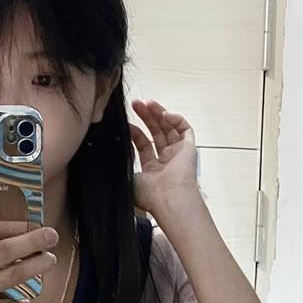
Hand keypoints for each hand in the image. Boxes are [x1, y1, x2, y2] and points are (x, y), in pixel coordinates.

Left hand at [129, 100, 200, 217]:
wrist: (168, 199)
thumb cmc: (150, 196)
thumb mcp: (128, 178)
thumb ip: (122, 163)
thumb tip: (112, 149)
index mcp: (153, 172)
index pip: (144, 145)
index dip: (135, 132)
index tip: (125, 124)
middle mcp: (167, 162)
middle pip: (156, 133)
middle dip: (146, 117)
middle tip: (136, 105)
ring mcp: (178, 155)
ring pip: (169, 128)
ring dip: (159, 113)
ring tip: (147, 103)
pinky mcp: (190, 149)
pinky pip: (185, 129)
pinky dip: (176, 119)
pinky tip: (164, 114)